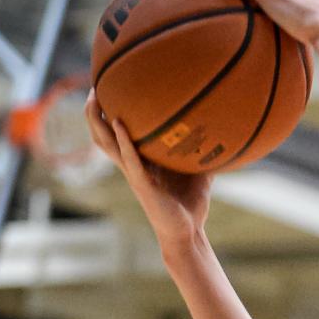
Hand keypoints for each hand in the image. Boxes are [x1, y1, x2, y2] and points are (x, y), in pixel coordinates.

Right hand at [85, 89, 211, 252]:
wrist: (188, 232)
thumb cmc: (191, 204)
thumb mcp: (199, 172)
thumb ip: (205, 152)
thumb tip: (225, 132)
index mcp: (140, 162)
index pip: (117, 134)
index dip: (107, 114)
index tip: (108, 88)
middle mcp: (132, 166)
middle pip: (102, 135)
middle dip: (94, 112)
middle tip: (94, 86)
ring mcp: (134, 175)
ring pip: (107, 145)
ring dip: (99, 121)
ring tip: (96, 98)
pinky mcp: (142, 184)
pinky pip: (130, 159)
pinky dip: (124, 141)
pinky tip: (120, 123)